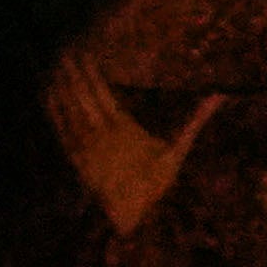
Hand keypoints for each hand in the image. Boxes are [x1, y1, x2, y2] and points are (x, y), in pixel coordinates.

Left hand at [47, 52, 202, 233]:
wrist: (130, 214)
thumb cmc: (156, 182)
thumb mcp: (178, 151)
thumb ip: (194, 121)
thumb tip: (218, 97)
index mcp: (122, 128)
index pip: (102, 93)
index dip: (91, 73)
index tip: (85, 54)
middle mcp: (98, 133)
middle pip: (80, 97)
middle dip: (72, 74)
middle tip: (65, 52)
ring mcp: (82, 144)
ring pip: (66, 109)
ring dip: (60, 87)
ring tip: (55, 66)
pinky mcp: (73, 155)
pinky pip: (59, 127)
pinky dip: (52, 109)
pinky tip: (48, 94)